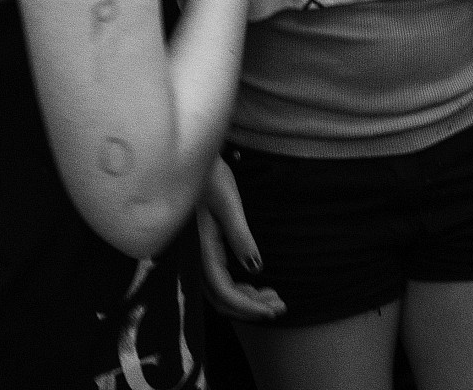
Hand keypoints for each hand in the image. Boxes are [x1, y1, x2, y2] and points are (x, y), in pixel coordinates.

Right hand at [197, 160, 284, 321]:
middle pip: (222, 298)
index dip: (248, 307)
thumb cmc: (210, 178)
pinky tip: (256, 282)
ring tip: (274, 296)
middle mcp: (198, 257)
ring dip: (247, 299)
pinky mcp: (205, 249)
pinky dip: (239, 287)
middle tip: (281, 306)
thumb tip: (256, 268)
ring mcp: (200, 255)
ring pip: (221, 291)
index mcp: (203, 249)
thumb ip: (240, 236)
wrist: (191, 161)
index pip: (224, 292)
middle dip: (251, 308)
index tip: (274, 311)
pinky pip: (220, 279)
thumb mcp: (229, 204)